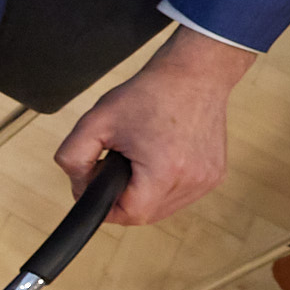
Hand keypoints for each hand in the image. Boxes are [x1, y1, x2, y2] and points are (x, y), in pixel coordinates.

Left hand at [52, 28, 252, 225]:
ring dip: (144, 193)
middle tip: (114, 167)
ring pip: (164, 207)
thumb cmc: (147, 94)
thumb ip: (73, 158)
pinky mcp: (216, 175)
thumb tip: (79, 187)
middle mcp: (192, 181)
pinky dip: (164, 185)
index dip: (105, 207)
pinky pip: (181, 194)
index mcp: (164, 172)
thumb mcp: (94, 122)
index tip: (95, 188)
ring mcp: (208, 180)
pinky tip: (158, 160)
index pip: (128, 215)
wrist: (193, 74)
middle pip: (145, 214)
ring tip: (137, 160)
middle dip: (123, 199)